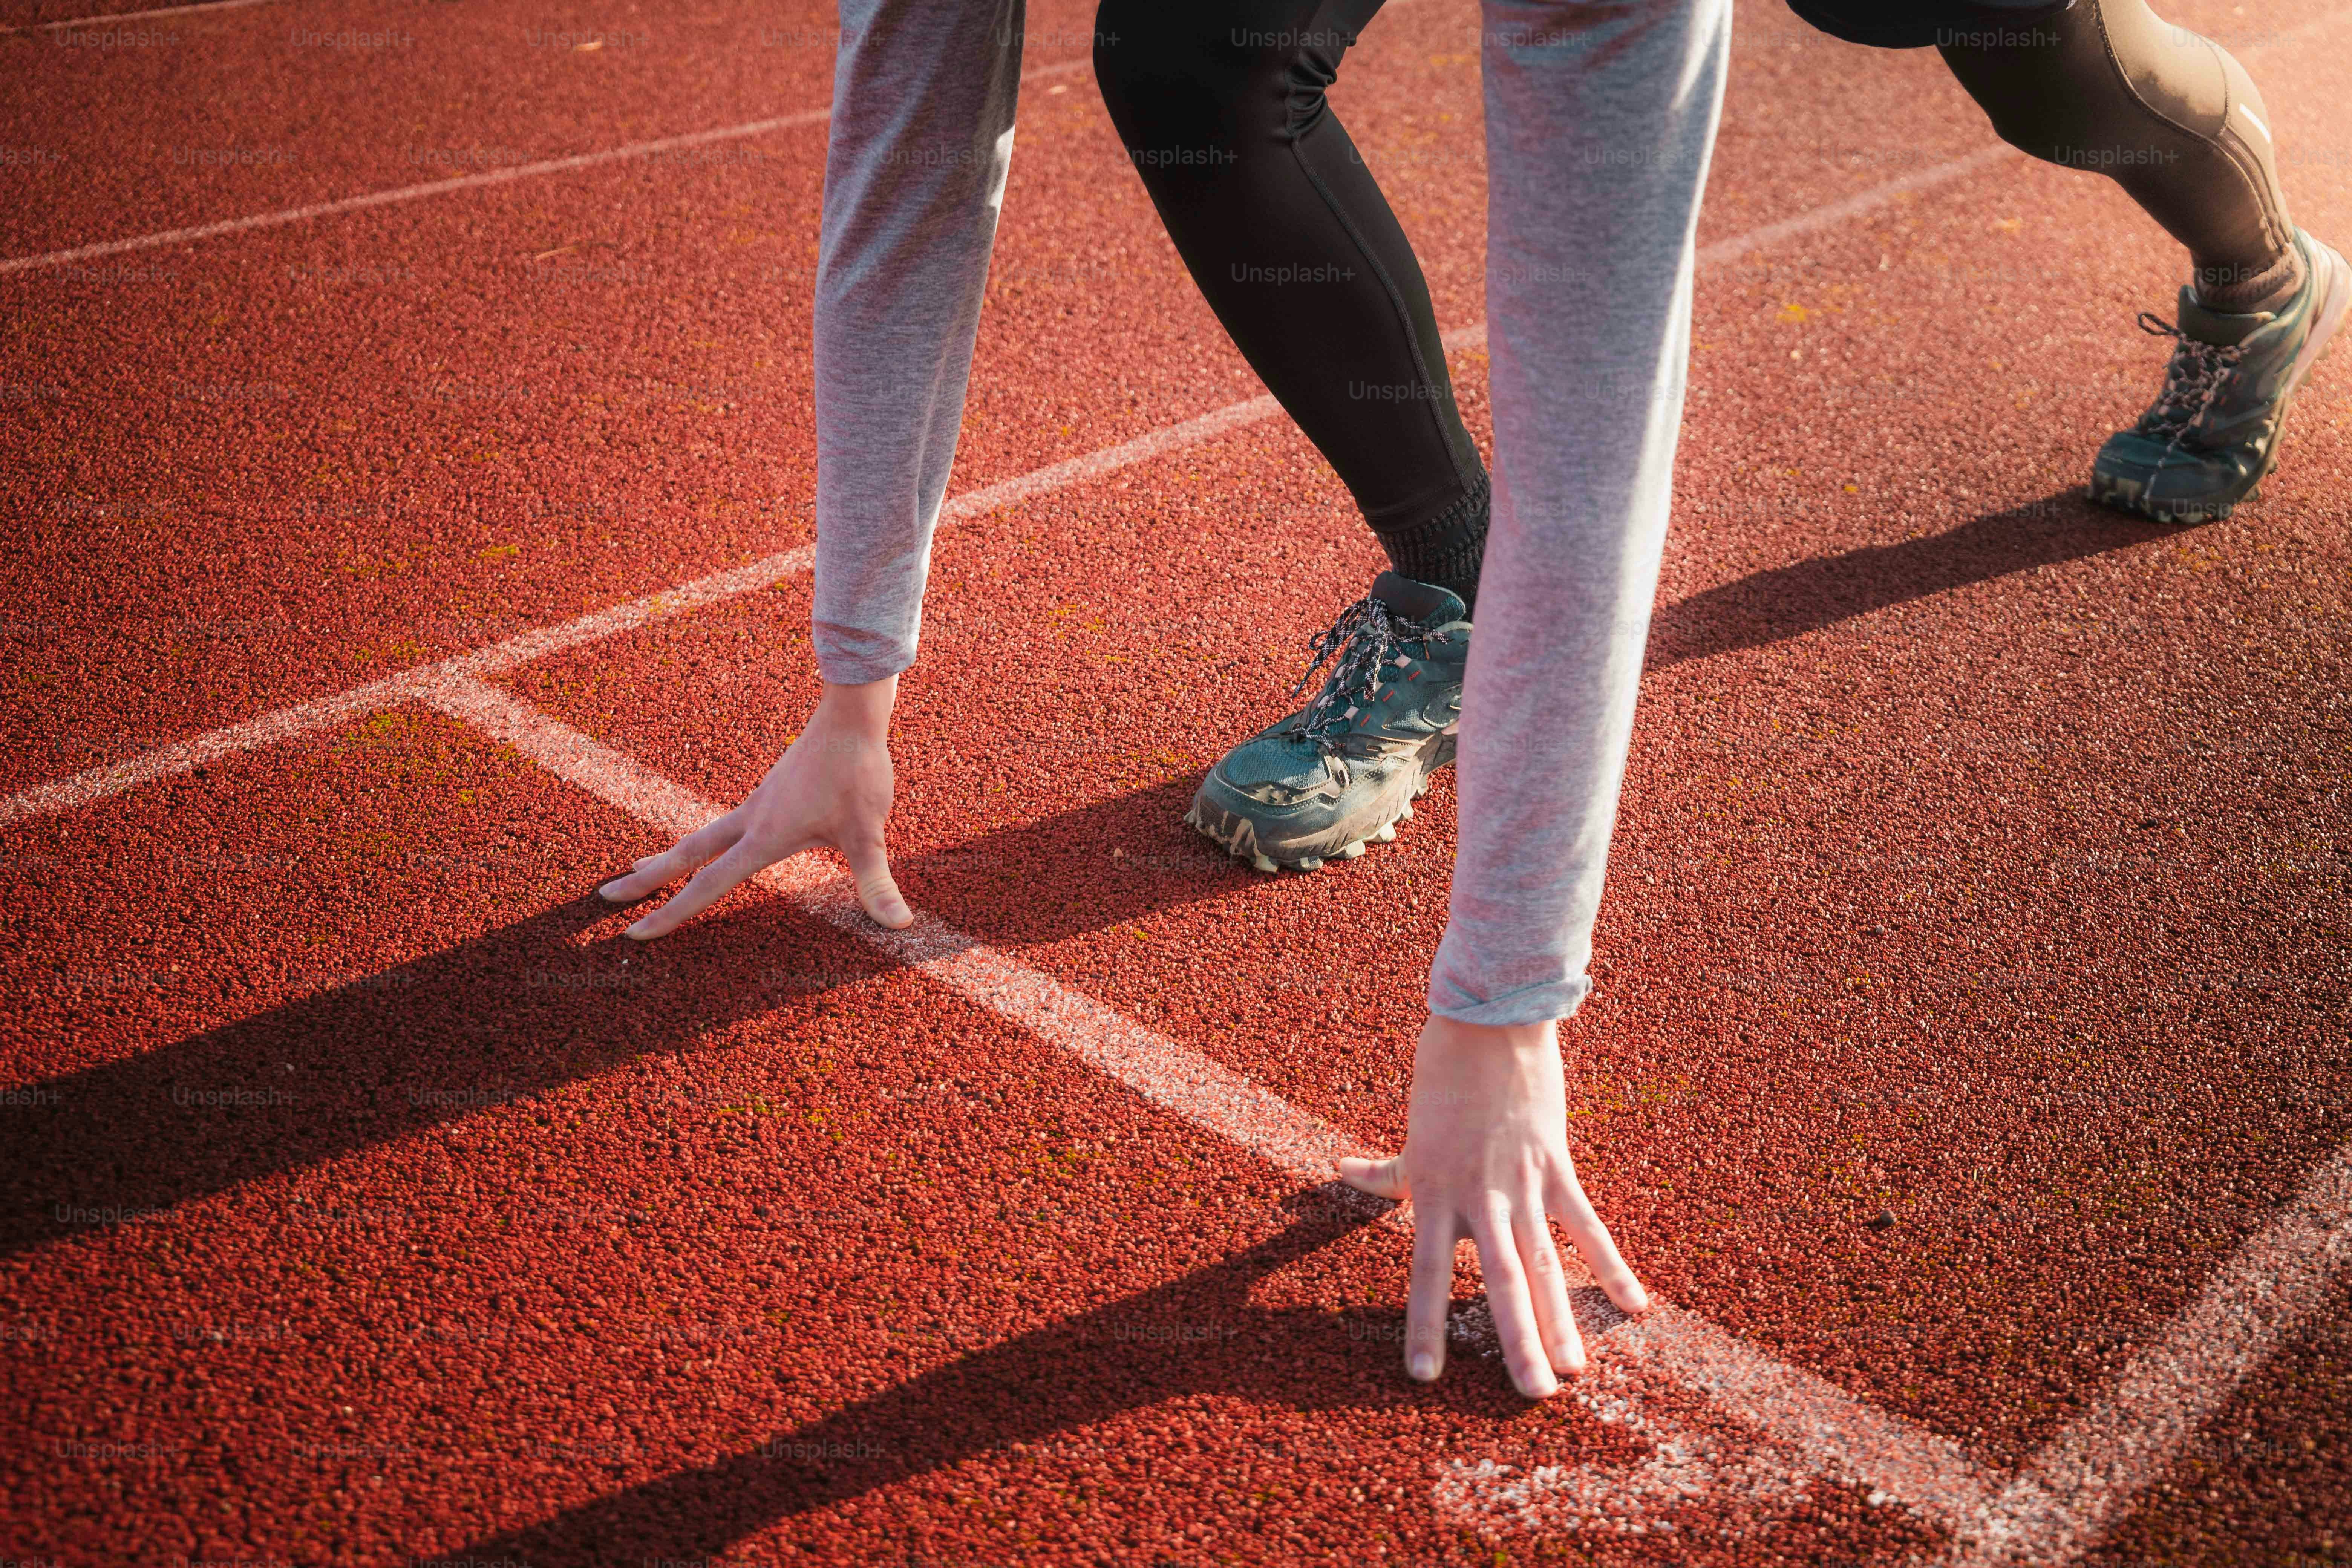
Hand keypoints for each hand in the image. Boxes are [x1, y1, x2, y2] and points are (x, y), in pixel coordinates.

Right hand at [597, 676, 912, 937]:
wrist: (851, 715)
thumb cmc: (858, 770)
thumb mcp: (869, 833)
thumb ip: (878, 881)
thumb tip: (899, 924)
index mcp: (764, 836)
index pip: (708, 884)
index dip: (671, 912)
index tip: (635, 932)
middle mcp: (750, 819)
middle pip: (686, 854)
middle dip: (646, 879)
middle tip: (605, 896)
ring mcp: (756, 804)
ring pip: (701, 836)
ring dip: (668, 858)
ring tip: (639, 871)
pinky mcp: (769, 793)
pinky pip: (723, 824)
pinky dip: (700, 841)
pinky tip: (705, 846)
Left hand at [1339, 1015, 1647, 1398]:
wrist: (1488, 1024)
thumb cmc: (1442, 1075)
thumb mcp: (1413, 1131)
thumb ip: (1387, 1169)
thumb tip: (1340, 1172)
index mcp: (1434, 1192)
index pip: (1428, 1273)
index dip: (1426, 1324)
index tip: (1424, 1376)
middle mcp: (1478, 1197)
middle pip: (1499, 1282)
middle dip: (1516, 1343)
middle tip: (1532, 1396)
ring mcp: (1522, 1183)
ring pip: (1545, 1264)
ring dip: (1562, 1320)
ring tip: (1575, 1372)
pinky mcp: (1558, 1165)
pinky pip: (1588, 1224)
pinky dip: (1612, 1264)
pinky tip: (1635, 1306)